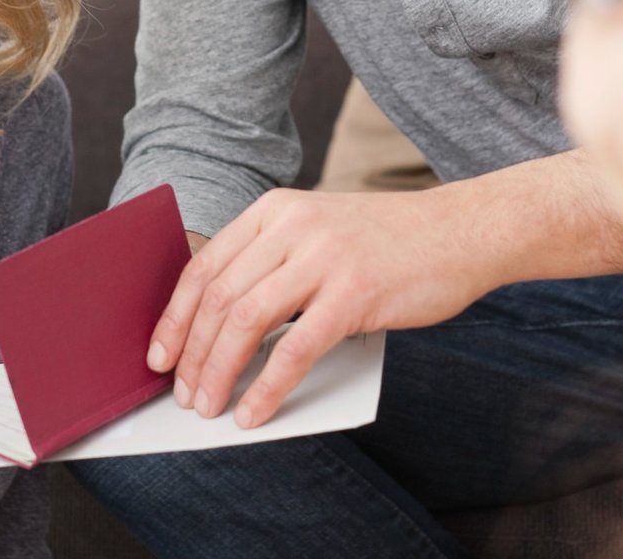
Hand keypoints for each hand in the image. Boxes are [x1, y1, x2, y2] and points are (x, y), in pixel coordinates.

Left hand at [146, 188, 489, 428]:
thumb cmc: (389, 242)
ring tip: (210, 407)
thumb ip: (275, 263)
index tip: (160, 355)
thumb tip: (221, 328)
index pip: (205, 266)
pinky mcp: (354, 293)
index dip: (175, 317)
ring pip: (246, 322)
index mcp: (276, 210)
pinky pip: (295, 349)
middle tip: (183, 394)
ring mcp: (324, 258)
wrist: (462, 231)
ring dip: (220, 373)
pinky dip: (267, 388)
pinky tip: (255, 413)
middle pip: (219, 297)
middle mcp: (293, 227)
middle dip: (193, 353)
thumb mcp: (320, 231)